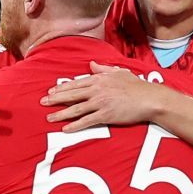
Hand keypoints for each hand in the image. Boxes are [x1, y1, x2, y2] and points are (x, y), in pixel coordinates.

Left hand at [40, 62, 163, 131]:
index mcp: (99, 79)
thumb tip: (91, 64)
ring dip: (60, 113)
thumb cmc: (136, 86)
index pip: (76, 83)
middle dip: (55, 99)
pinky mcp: (106, 115)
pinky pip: (86, 121)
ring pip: (76, 108)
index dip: (62, 88)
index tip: (51, 91)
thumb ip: (103, 69)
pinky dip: (75, 125)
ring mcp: (100, 102)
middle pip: (72, 95)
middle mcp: (97, 90)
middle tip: (42, 102)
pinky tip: (65, 129)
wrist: (149, 98)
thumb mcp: (119, 72)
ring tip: (49, 118)